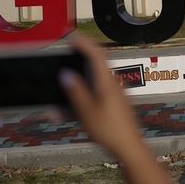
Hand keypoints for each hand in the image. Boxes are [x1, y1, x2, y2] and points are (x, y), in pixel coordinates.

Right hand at [59, 33, 184, 183]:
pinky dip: (76, 105)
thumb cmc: (110, 130)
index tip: (71, 36)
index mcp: (107, 82)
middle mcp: (111, 85)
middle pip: (93, 67)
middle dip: (77, 62)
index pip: (96, 54)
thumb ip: (76, 91)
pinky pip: (91, 100)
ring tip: (54, 100)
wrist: (129, 147)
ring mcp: (112, 96)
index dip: (84, 43)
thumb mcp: (88, 111)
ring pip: (89, 87)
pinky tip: (61, 116)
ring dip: (72, 91)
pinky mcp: (111, 106)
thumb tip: (65, 74)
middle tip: (63, 56)